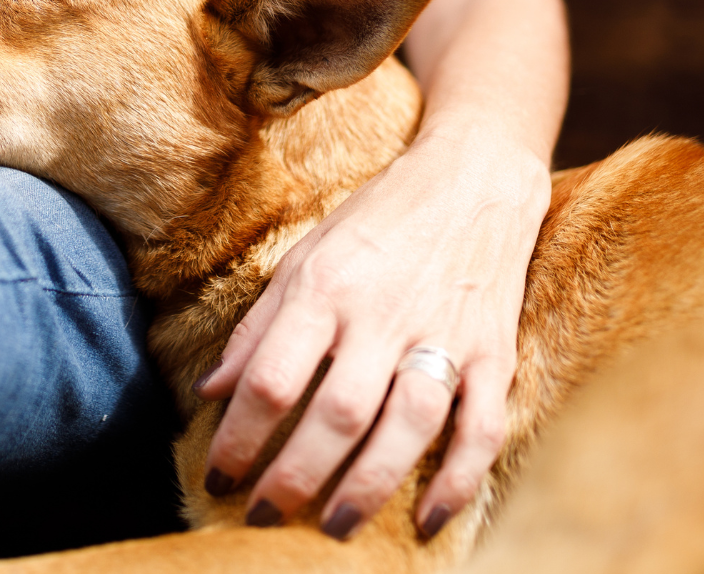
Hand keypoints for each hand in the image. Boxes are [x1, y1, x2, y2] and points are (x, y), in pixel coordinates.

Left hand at [192, 118, 549, 540]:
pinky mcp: (493, 353)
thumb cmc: (378, 220)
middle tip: (267, 516)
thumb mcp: (304, 256)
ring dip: (370, 484)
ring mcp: (444, 335)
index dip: (239, 437)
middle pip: (337, 412)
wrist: (474, 176)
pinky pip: (480, 427)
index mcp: (325, 288)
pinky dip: (458, 479)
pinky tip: (427, 518)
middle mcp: (383, 314)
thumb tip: (211, 392)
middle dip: (296, 476)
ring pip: (407, 425)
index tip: (219, 477)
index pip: (271, 378)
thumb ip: (259, 327)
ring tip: (335, 526)